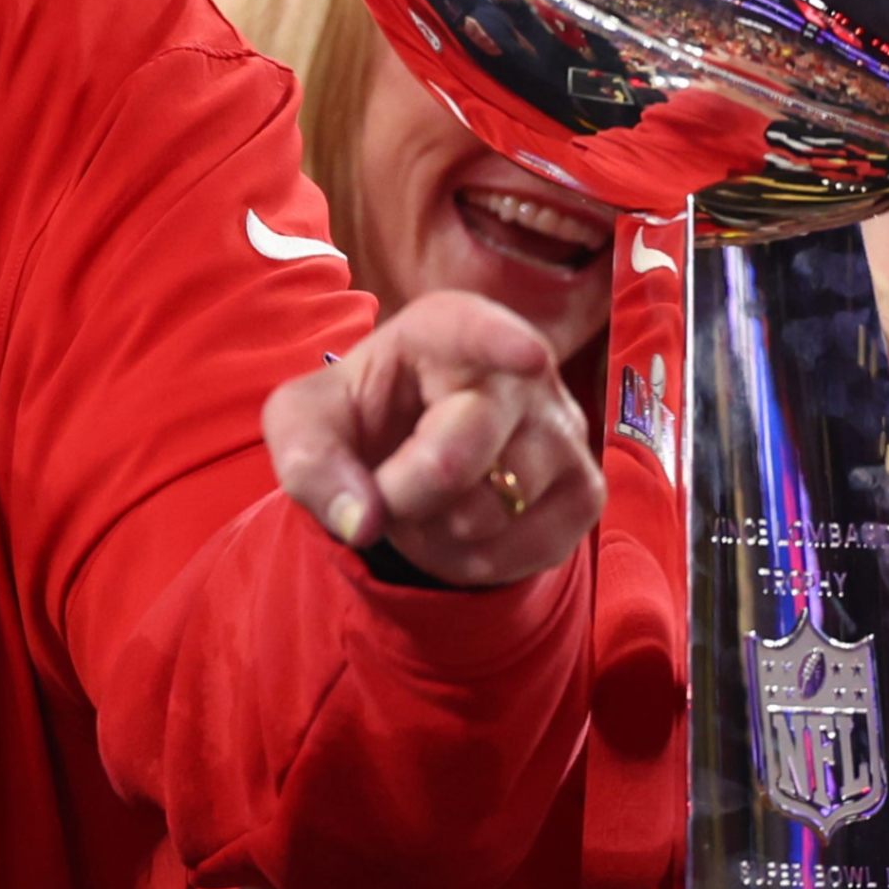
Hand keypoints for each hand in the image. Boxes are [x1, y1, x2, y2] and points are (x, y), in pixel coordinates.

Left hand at [264, 290, 602, 588]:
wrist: (405, 454)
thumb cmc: (357, 419)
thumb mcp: (303, 426)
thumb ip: (310, 462)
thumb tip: (362, 522)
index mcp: (444, 328)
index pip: (476, 329)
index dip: (501, 344)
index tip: (526, 357)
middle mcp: (521, 370)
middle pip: (454, 457)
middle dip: (399, 494)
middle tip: (382, 487)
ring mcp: (563, 430)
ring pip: (491, 512)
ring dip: (434, 531)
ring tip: (422, 500)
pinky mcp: (585, 491)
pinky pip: (527, 550)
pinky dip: (475, 560)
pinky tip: (458, 528)